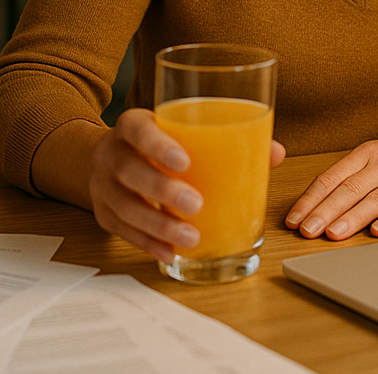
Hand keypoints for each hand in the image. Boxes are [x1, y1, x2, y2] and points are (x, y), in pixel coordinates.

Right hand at [89, 108, 285, 263]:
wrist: (115, 153)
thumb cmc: (162, 140)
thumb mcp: (184, 129)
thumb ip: (227, 137)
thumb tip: (274, 152)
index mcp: (132, 124)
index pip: (138, 129)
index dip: (157, 145)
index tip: (184, 161)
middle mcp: (111, 152)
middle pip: (130, 171)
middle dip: (162, 191)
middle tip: (196, 205)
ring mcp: (102, 185)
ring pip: (124, 207)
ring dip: (157, 226)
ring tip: (190, 238)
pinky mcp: (103, 213)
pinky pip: (122, 231)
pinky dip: (147, 243)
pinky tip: (170, 252)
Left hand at [284, 108, 377, 240]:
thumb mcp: (377, 159)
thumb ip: (350, 179)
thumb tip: (314, 206)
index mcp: (367, 154)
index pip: (332, 177)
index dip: (311, 199)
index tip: (294, 220)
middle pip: (350, 189)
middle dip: (325, 211)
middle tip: (306, 230)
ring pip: (376, 199)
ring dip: (353, 217)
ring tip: (333, 234)